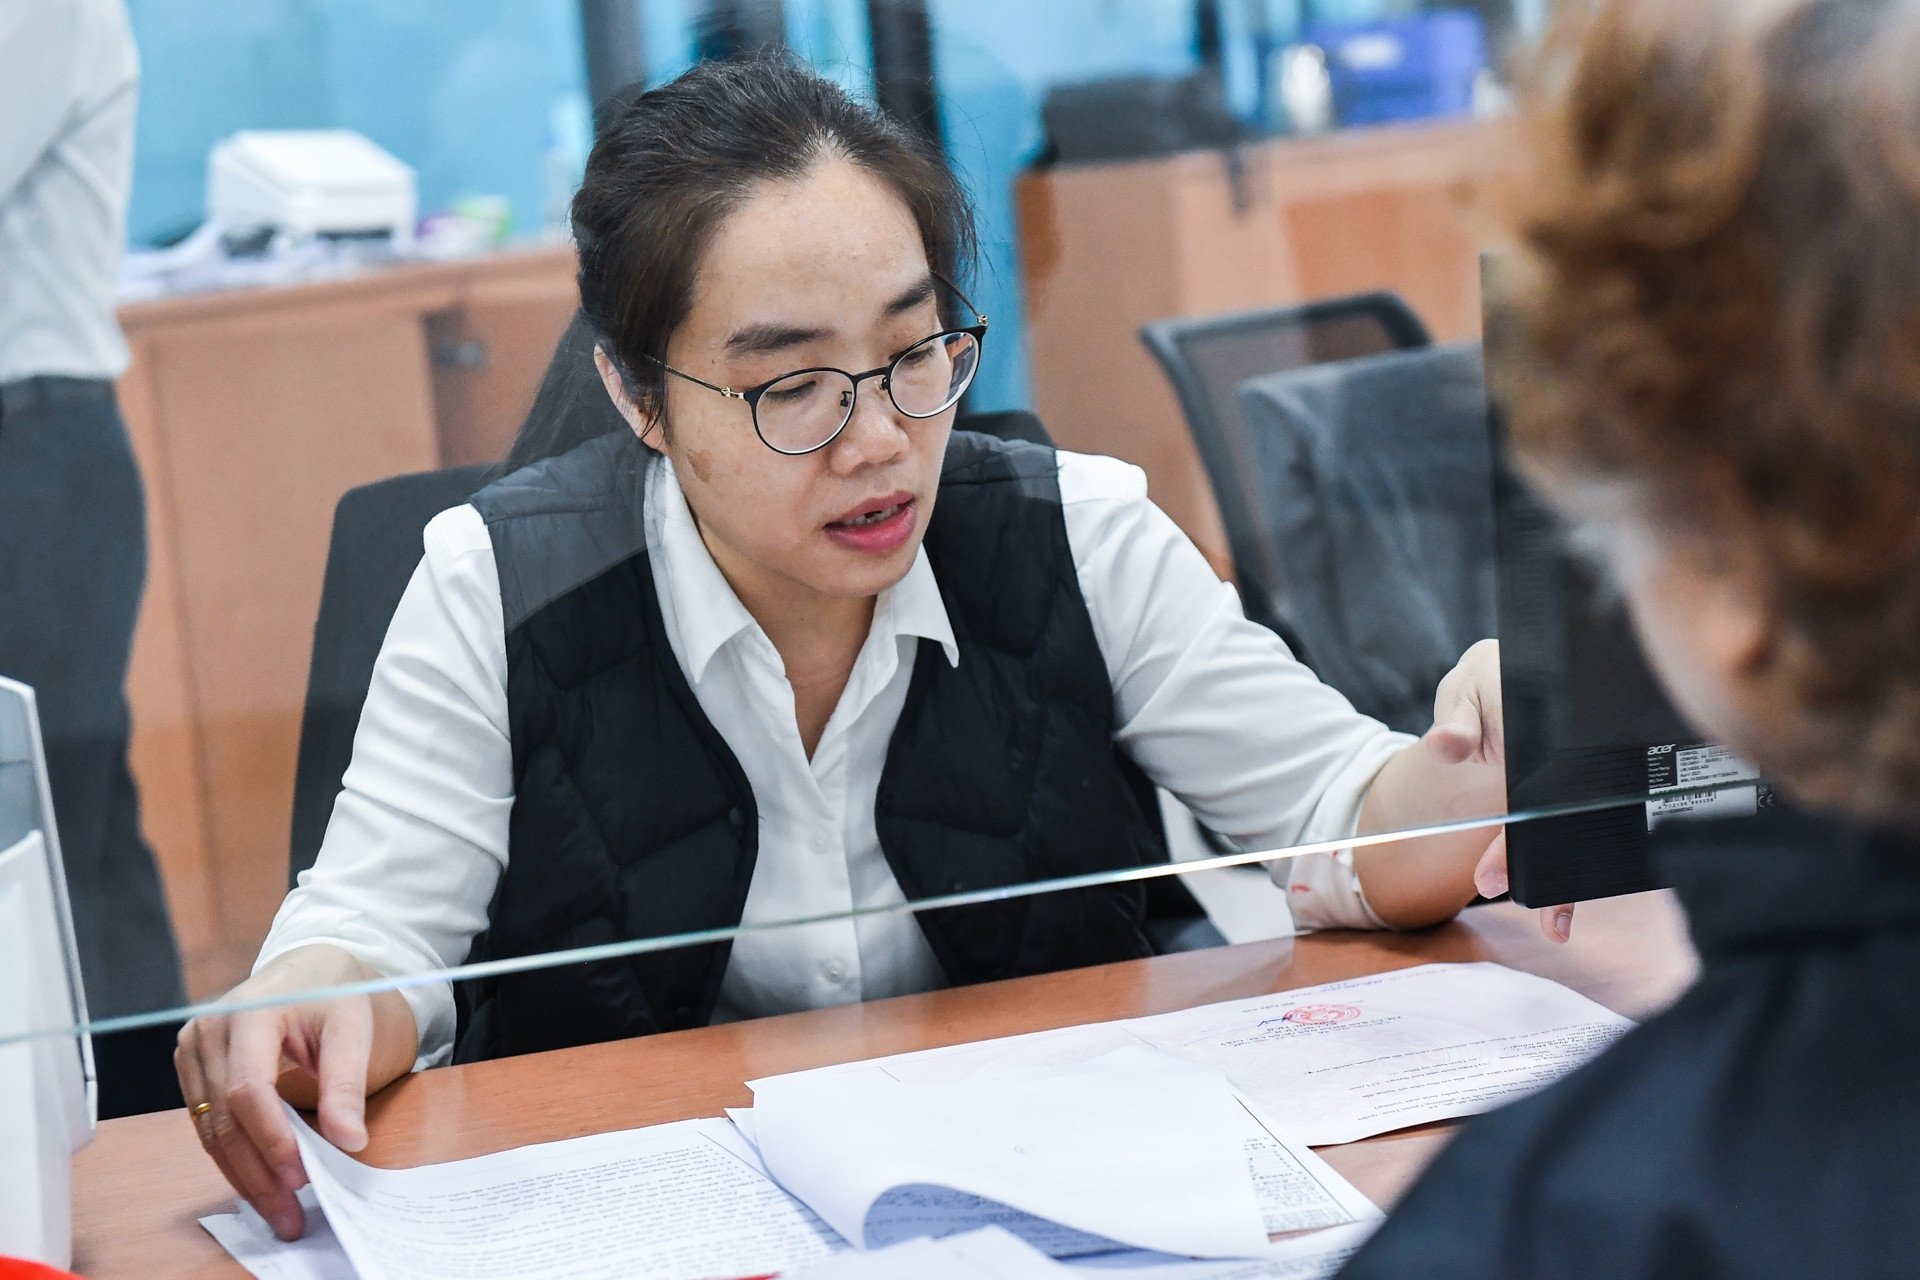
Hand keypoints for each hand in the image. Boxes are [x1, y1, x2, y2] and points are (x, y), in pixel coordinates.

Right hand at [174, 946, 379, 1240]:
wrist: (307, 968)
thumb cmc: (332, 993)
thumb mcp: (353, 1028)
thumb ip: (347, 1083)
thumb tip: (348, 1140)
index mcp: (249, 1012)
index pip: (247, 1088)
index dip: (271, 1138)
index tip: (300, 1177)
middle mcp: (209, 1030)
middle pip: (223, 1118)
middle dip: (256, 1172)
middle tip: (288, 1215)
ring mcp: (193, 1049)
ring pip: (209, 1129)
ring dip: (242, 1174)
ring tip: (277, 1210)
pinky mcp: (192, 1067)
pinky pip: (206, 1123)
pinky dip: (234, 1156)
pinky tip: (259, 1182)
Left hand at [1422, 640, 1574, 941]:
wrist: (1508, 678)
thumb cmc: (1484, 686)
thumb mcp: (1466, 691)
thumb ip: (1456, 719)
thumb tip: (1446, 744)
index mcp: (1551, 724)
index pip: (1541, 783)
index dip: (1518, 832)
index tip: (1491, 874)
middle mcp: (1579, 754)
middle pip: (1567, 818)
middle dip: (1539, 862)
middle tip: (1496, 891)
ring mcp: (1587, 779)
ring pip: (1583, 834)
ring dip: (1568, 880)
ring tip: (1554, 924)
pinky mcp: (1581, 797)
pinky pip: (1581, 836)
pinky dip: (1573, 874)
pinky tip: (1562, 914)